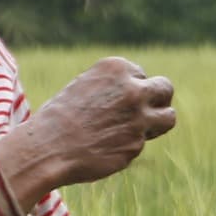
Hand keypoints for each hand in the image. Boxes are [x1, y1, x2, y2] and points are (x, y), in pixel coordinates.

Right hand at [0, 57, 175, 205]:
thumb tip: (143, 95)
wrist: (47, 147)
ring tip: (137, 129)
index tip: (115, 100)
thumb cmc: (60, 117)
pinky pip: (142, 143)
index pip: (141, 75)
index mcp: (117, 68)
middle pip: (165, 89)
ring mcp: (138, 118)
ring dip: (158, 123)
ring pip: (168, 117)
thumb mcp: (87, 86)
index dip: (132, 89)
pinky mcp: (137, 144)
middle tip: (146, 111)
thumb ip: (116, 86)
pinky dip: (128, 146)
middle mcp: (132, 89)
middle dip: (159, 99)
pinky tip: (107, 148)